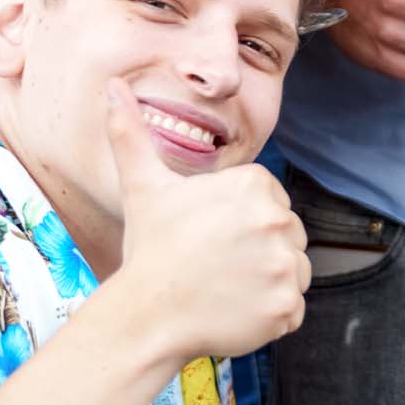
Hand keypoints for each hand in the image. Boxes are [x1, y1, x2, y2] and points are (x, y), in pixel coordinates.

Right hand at [104, 81, 308, 361]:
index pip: (271, 203)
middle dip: (258, 252)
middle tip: (216, 266)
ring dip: (267, 283)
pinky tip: (235, 313)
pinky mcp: (287, 306)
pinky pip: (292, 310)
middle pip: (286, 236)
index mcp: (254, 185)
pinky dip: (270, 316)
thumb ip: (131, 133)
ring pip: (292, 271)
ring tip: (225, 289)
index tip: (211, 238)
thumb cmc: (149, 250)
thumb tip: (112, 87)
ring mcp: (284, 266)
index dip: (241, 224)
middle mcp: (277, 219)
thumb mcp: (143, 187)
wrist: (145, 316)